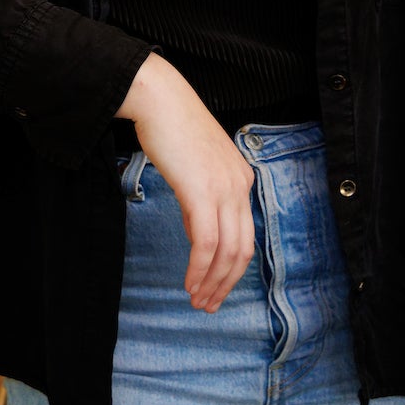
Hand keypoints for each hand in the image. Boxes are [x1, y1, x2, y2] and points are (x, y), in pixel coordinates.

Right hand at [115, 54, 254, 312]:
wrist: (159, 98)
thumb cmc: (170, 127)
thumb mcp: (195, 166)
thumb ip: (202, 198)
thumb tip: (199, 232)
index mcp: (242, 179)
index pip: (244, 235)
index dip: (232, 268)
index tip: (214, 287)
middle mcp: (240, 186)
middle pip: (243, 249)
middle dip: (226, 283)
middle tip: (208, 305)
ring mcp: (225, 188)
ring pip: (227, 251)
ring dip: (212, 282)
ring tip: (196, 301)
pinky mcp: (203, 191)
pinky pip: (206, 242)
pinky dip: (199, 268)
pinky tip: (189, 282)